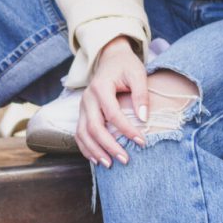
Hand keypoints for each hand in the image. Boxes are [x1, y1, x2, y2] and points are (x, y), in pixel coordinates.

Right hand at [78, 37, 148, 166]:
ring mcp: (82, 107)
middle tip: (125, 160)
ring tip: (109, 165)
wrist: (110, 58)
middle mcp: (87, 98)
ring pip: (82, 133)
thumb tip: (144, 118)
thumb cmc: (126, 66)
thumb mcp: (138, 74)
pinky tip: (97, 160)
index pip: (112, 114)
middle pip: (93, 127)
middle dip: (109, 146)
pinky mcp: (82, 113)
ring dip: (94, 151)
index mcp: (100, 87)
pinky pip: (78, 134)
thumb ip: (141, 95)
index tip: (142, 142)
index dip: (127, 129)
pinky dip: (86, 148)